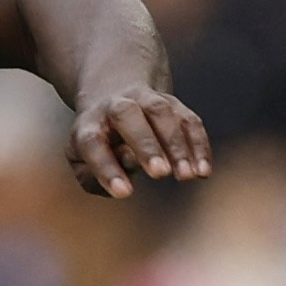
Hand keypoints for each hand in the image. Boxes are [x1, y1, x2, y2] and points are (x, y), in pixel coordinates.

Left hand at [70, 85, 211, 199]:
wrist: (112, 92)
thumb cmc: (97, 142)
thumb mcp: (81, 161)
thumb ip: (92, 177)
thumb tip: (120, 179)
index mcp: (89, 123)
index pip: (92, 143)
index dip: (106, 167)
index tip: (124, 192)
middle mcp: (116, 106)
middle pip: (127, 116)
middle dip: (146, 144)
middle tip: (160, 174)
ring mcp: (146, 100)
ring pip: (162, 113)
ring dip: (176, 145)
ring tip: (186, 176)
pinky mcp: (173, 104)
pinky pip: (188, 121)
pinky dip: (198, 145)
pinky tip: (203, 171)